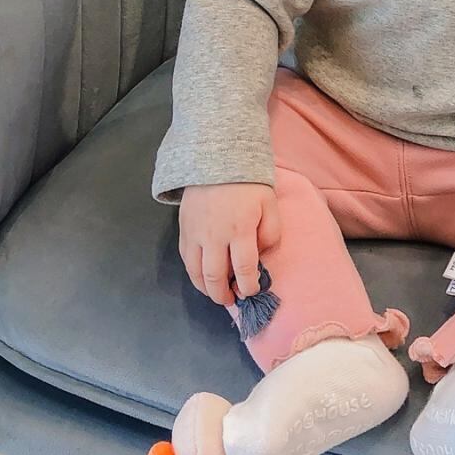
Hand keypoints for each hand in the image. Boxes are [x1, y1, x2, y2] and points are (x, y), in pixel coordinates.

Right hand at [179, 181, 280, 306]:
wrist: (216, 155)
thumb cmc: (247, 182)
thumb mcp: (269, 203)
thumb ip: (271, 233)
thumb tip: (262, 257)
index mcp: (240, 229)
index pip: (244, 270)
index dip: (249, 286)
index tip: (253, 290)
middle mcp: (215, 236)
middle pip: (215, 277)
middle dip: (224, 295)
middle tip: (232, 299)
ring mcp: (195, 233)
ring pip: (196, 273)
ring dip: (206, 289)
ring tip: (217, 292)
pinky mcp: (183, 228)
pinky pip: (185, 259)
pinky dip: (193, 273)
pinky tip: (202, 276)